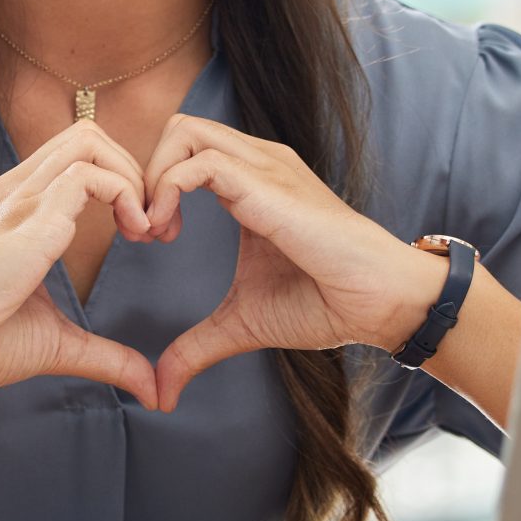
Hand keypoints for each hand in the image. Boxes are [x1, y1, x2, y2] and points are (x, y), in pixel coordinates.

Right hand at [0, 120, 160, 408]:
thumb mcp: (57, 343)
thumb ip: (105, 356)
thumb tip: (150, 388)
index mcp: (16, 208)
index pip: (77, 157)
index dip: (121, 183)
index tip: (141, 234)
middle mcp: (16, 192)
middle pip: (88, 135)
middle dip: (135, 170)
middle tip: (152, 227)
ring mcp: (19, 200)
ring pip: (89, 140)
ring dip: (133, 177)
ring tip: (143, 228)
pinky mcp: (28, 218)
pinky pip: (88, 174)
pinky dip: (125, 194)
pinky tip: (133, 234)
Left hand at [139, 115, 445, 410]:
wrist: (377, 303)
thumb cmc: (324, 303)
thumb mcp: (241, 324)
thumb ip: (195, 348)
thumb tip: (160, 392)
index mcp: (250, 181)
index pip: (184, 149)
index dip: (153, 186)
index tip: (149, 238)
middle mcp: (256, 163)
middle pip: (177, 128)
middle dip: (143, 173)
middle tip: (143, 230)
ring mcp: (264, 167)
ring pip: (183, 131)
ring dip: (151, 179)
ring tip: (153, 232)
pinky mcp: (267, 185)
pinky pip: (198, 162)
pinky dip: (166, 190)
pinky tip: (168, 234)